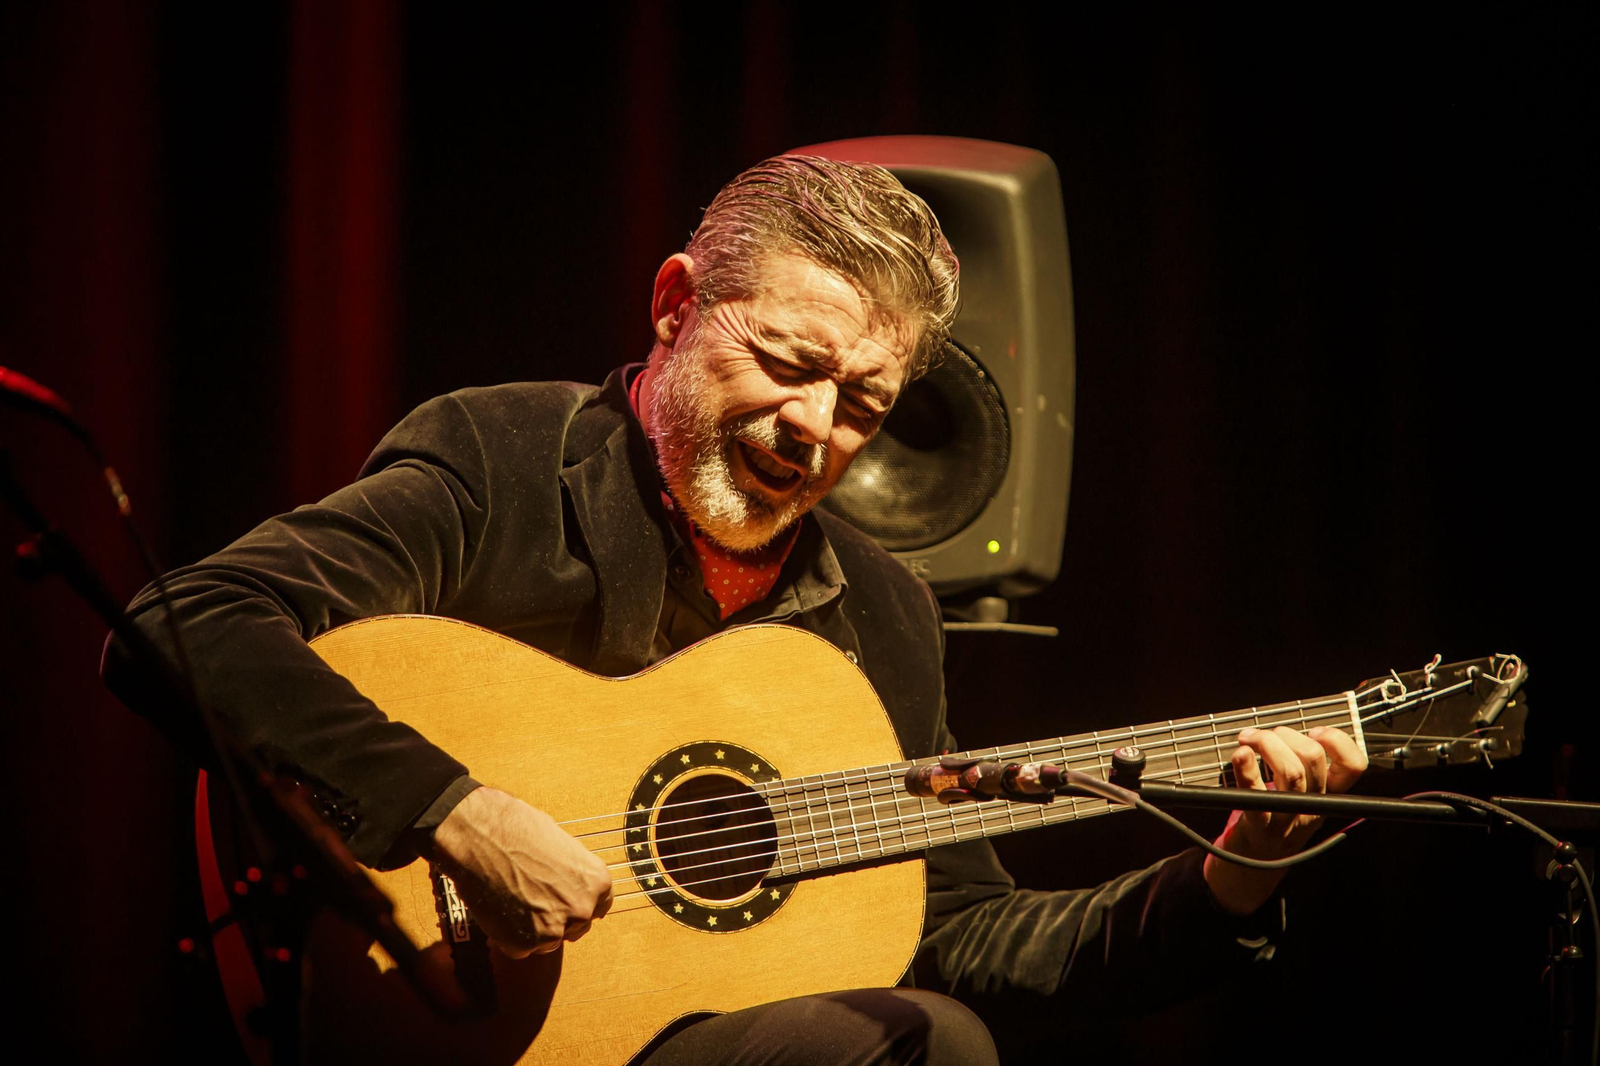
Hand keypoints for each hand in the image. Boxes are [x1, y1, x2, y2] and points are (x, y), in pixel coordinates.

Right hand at [429, 787, 613, 956]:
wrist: (480, 835)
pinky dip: (508, 936)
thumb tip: (567, 883)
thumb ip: (571, 873)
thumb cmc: (517, 830)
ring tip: (512, 899)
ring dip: (532, 929)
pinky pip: (519, 948)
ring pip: (547, 941)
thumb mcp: (560, 844)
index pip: (600, 906)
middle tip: (533, 901)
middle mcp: (581, 909)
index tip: (566, 903)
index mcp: (596, 881)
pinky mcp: (523, 944)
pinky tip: (500, 909)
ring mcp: (554, 930)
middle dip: (557, 918)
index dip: (578, 904)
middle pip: (576, 927)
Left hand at [1202, 725, 1367, 914]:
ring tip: (1248, 738)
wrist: (1254, 862)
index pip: (1354, 766)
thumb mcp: (1303, 796)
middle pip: (1313, 759)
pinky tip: (1240, 754)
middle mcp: (1313, 806)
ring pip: (1290, 772)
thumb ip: (1304, 767)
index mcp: (1328, 796)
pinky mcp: (1261, 825)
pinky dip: (1246, 769)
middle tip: (1266, 735)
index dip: (1338, 741)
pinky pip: (1257, 793)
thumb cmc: (1276, 816)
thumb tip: (1288, 730)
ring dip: (1266, 744)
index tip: (1314, 732)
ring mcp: (1289, 817)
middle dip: (1287, 735)